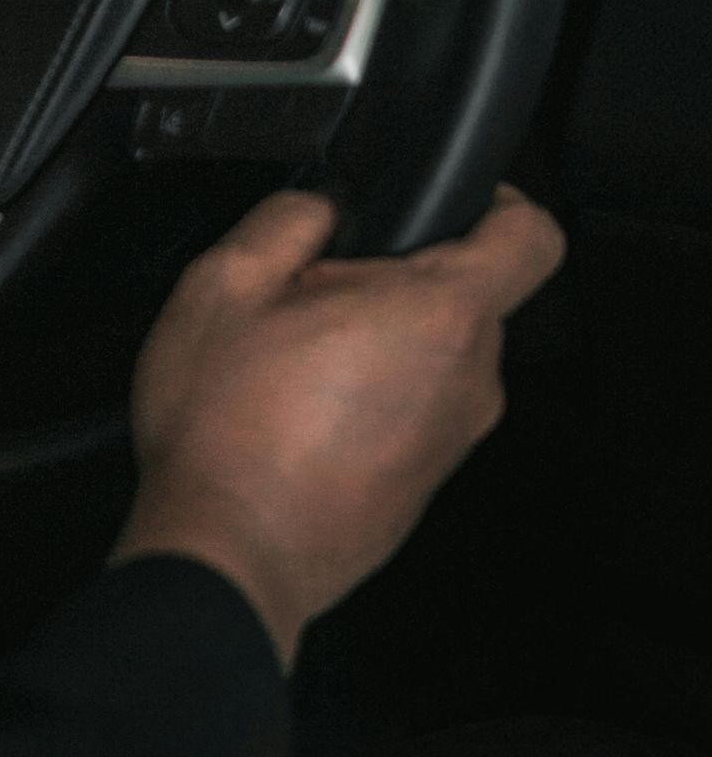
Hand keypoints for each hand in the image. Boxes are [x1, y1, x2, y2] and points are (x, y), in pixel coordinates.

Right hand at [111, 186, 565, 666]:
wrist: (227, 553)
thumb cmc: (228, 429)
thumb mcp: (225, 283)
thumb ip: (289, 218)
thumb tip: (322, 205)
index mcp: (438, 312)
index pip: (531, 235)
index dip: (498, 203)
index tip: (453, 202)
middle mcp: (467, 377)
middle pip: (469, 295)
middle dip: (401, 279)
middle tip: (316, 294)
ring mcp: (452, 438)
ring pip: (436, 355)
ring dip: (381, 342)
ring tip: (293, 362)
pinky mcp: (427, 481)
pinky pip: (416, 410)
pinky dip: (371, 398)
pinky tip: (297, 413)